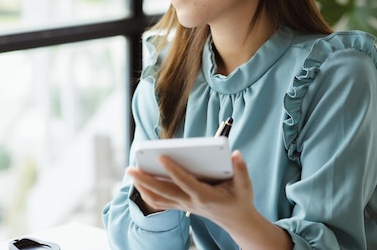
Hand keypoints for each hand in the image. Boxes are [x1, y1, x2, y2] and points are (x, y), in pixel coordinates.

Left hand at [127, 150, 292, 249]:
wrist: (236, 220)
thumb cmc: (239, 199)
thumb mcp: (245, 185)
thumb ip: (241, 169)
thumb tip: (235, 154)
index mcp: (205, 196)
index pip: (184, 182)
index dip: (172, 170)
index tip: (161, 156)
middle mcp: (191, 202)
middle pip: (163, 192)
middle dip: (145, 180)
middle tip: (131, 168)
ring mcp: (184, 205)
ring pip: (158, 199)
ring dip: (142, 187)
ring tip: (131, 173)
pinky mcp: (181, 205)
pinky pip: (159, 202)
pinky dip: (147, 193)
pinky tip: (140, 182)